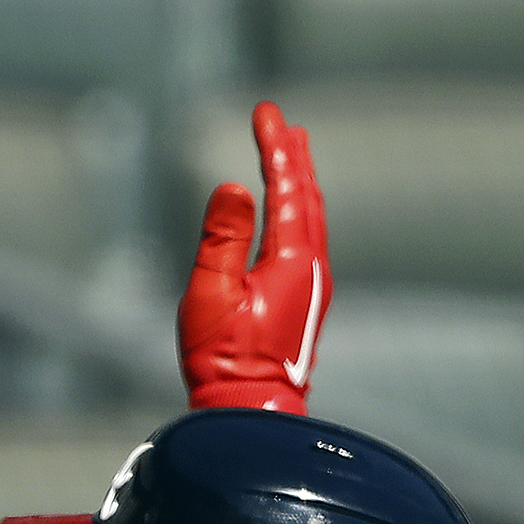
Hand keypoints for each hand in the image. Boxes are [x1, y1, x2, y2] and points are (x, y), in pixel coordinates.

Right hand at [177, 100, 328, 413]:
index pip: (285, 188)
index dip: (275, 147)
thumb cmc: (224, 358)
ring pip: (311, 218)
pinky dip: (300, 211)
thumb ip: (222, 237)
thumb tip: (233, 186)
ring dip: (300, 182)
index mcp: (292, 261)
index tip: (267, 112)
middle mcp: (312, 268)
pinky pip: (308, 239)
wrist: (253, 411)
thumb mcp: (211, 293)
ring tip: (294, 154)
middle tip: (283, 123)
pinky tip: (292, 213)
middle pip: (306, 198)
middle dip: (293, 157)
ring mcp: (312, 286)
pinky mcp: (304, 302)